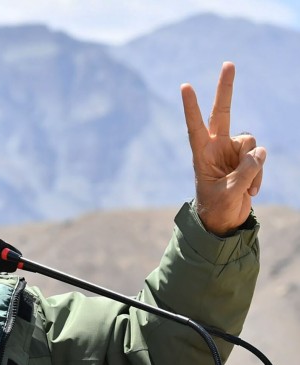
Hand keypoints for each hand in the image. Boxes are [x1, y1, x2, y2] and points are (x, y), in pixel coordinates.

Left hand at [181, 61, 266, 234]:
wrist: (224, 221)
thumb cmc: (217, 208)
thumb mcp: (230, 193)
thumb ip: (245, 171)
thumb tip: (260, 151)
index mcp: (201, 154)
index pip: (195, 126)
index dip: (192, 107)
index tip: (185, 86)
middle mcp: (217, 147)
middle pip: (223, 112)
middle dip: (226, 89)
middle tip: (228, 63)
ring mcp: (232, 151)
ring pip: (250, 143)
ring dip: (253, 166)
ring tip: (245, 186)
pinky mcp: (247, 159)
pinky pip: (260, 157)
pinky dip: (259, 174)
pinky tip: (251, 190)